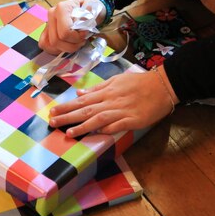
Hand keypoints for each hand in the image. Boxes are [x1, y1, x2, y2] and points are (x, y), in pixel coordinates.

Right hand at [38, 0, 105, 54]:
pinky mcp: (46, 31)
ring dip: (66, 48)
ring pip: (51, 45)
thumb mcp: (94, 10)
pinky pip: (46, 46)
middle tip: (82, 40)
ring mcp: (47, 23)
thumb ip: (90, 15)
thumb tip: (86, 17)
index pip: (65, 32)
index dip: (77, 37)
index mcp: (62, 8)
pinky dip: (57, 49)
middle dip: (72, 45)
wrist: (86, 8)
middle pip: (56, 41)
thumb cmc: (90, 9)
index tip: (85, 34)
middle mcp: (51, 15)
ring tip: (76, 43)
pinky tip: (67, 45)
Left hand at [49, 65, 178, 136]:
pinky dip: (106, 130)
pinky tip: (96, 134)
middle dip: (68, 116)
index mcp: (107, 91)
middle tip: (52, 122)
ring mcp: (122, 111)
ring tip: (69, 133)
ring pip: (98, 119)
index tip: (53, 111)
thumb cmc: (139, 82)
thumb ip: (98, 88)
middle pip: (86, 110)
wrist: (162, 85)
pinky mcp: (133, 120)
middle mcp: (111, 101)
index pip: (82, 100)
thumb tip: (79, 93)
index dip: (67, 106)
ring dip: (83, 126)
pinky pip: (117, 126)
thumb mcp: (117, 80)